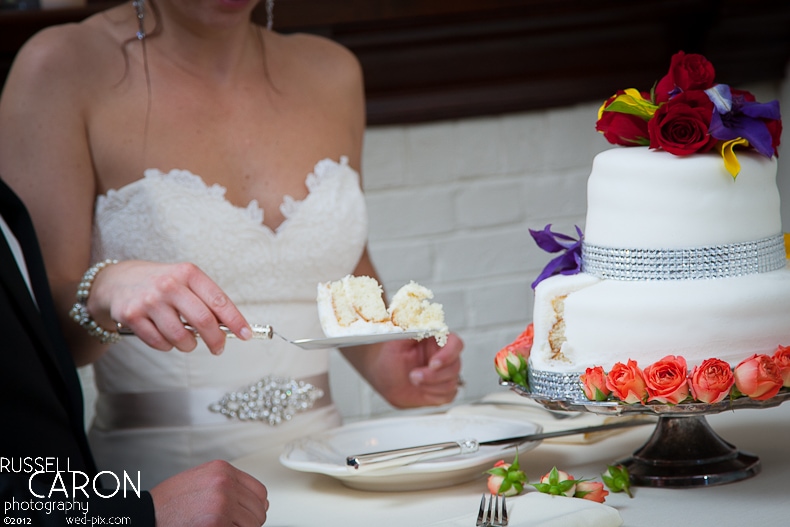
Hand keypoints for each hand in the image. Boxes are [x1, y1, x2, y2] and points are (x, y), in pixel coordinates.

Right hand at [89, 260, 251, 354]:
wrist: (116, 281)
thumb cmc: (160, 283)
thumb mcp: (185, 281)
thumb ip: (206, 300)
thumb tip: (232, 327)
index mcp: (188, 273)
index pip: (218, 301)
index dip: (236, 320)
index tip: (247, 334)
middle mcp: (169, 285)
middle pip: (203, 321)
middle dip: (216, 340)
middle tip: (219, 348)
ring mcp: (149, 301)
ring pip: (181, 337)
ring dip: (189, 345)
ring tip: (187, 339)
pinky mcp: (132, 316)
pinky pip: (160, 343)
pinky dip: (168, 346)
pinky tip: (166, 336)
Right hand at [150, 460, 268, 526]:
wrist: (145, 516)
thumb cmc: (167, 504)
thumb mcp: (199, 481)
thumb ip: (227, 486)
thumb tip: (259, 501)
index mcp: (222, 470)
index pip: (259, 492)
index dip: (254, 508)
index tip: (247, 516)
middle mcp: (225, 483)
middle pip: (258, 510)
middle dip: (248, 522)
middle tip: (230, 525)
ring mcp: (223, 502)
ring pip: (252, 525)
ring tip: (220, 526)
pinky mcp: (218, 523)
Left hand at [347, 333, 463, 407]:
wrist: (382, 376)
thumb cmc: (389, 355)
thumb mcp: (396, 339)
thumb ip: (410, 328)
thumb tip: (417, 319)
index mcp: (437, 340)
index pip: (455, 344)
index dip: (448, 354)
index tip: (432, 363)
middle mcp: (444, 356)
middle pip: (455, 365)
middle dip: (434, 375)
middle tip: (414, 375)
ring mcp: (444, 373)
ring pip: (452, 382)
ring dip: (431, 385)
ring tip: (412, 380)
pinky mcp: (441, 390)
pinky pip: (448, 396)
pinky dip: (434, 395)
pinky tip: (421, 389)